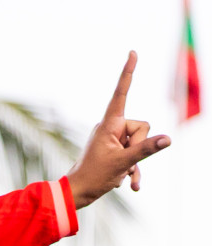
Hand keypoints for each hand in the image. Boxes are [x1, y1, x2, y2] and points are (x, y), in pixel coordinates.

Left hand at [66, 52, 171, 208]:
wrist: (77, 193)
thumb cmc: (94, 176)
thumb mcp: (123, 163)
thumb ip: (146, 149)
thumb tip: (168, 139)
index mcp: (109, 124)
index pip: (121, 93)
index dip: (128, 73)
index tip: (132, 52)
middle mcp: (111, 127)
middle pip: (142, 126)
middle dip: (138, 145)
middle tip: (121, 161)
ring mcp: (113, 138)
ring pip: (140, 142)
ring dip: (135, 162)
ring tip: (119, 174)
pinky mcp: (115, 148)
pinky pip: (133, 153)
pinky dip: (132, 169)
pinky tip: (129, 184)